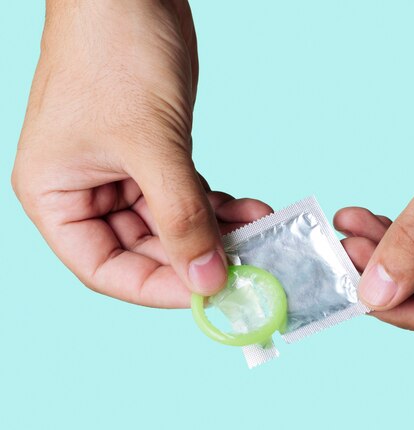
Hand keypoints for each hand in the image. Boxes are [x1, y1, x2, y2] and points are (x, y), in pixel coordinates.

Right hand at [12, 0, 271, 306]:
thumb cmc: (114, 55)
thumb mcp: (151, 144)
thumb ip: (181, 216)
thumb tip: (207, 279)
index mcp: (56, 196)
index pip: (105, 269)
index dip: (156, 287)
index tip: (207, 292)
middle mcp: (86, 193)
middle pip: (145, 251)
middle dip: (196, 258)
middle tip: (246, 266)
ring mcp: (123, 176)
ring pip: (172, 226)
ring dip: (215, 232)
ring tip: (258, 233)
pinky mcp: (156, 157)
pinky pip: (188, 198)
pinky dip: (217, 207)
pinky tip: (249, 210)